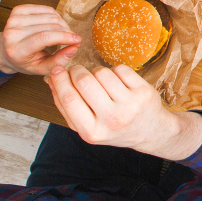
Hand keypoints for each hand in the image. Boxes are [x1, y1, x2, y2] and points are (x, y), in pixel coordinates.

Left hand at [0, 5, 79, 75]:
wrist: (5, 51)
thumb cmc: (24, 61)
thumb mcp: (42, 68)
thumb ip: (59, 61)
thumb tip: (74, 47)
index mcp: (16, 50)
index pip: (44, 38)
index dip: (64, 37)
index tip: (78, 40)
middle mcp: (12, 33)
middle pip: (49, 25)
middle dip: (66, 32)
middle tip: (71, 39)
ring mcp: (14, 20)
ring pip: (50, 16)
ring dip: (62, 24)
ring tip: (62, 33)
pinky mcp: (18, 10)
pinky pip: (46, 9)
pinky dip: (55, 16)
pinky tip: (53, 25)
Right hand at [47, 63, 190, 158]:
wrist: (150, 131)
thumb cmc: (113, 128)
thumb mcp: (87, 127)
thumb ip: (66, 107)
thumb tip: (50, 79)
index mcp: (92, 132)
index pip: (69, 99)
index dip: (59, 80)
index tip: (55, 69)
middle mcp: (112, 119)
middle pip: (84, 82)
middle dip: (76, 71)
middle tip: (76, 71)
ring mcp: (130, 105)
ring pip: (102, 73)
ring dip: (96, 72)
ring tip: (100, 82)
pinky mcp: (144, 92)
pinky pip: (120, 69)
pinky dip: (114, 71)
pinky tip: (117, 82)